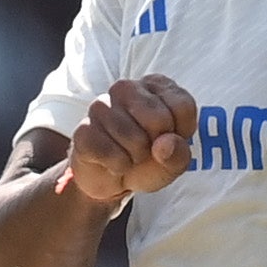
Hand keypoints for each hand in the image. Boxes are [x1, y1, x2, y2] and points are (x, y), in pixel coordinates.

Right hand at [67, 76, 197, 204]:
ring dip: (136, 158)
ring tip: (129, 155)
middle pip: (159, 119)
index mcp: (155, 85)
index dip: (181, 133)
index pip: (182, 105)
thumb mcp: (174, 161)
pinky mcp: (83, 130)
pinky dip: (118, 167)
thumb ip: (179, 153)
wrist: (112, 180)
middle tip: (146, 149)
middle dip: (157, 146)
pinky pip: (111, 154)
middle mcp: (126, 88)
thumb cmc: (148, 161)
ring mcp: (100, 106)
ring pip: (134, 139)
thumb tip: (165, 145)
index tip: (169, 138)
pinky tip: (112, 162)